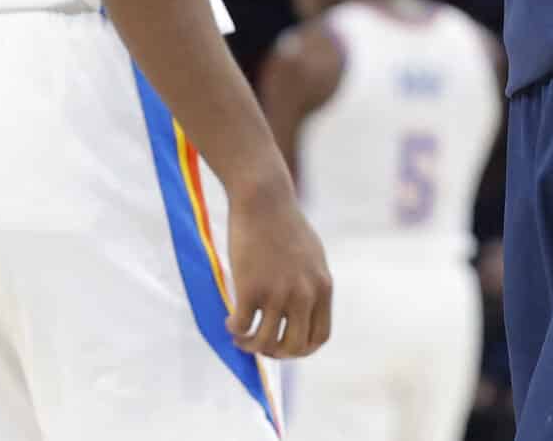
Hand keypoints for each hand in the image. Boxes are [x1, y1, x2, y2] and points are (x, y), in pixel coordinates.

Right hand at [224, 180, 332, 358]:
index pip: (319, 337)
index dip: (301, 349)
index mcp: (322, 287)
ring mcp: (277, 293)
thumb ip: (311, 284)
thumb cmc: (284, 223)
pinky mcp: (250, 287)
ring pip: (265, 342)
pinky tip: (230, 321)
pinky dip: (234, 330)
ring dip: (249, 345)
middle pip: (294, 347)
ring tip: (240, 336)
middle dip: (276, 353)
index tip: (284, 346)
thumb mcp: (311, 256)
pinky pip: (242, 326)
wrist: (264, 198)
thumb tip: (303, 310)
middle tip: (260, 344)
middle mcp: (304, 294)